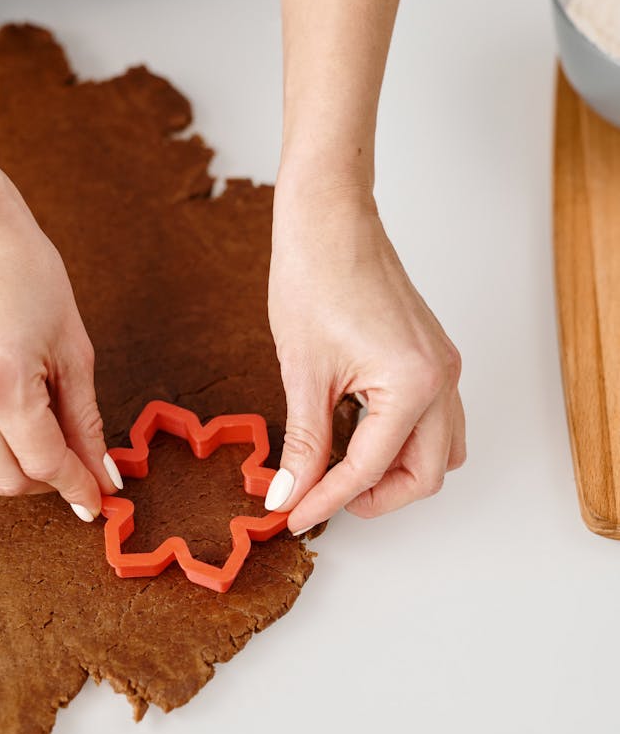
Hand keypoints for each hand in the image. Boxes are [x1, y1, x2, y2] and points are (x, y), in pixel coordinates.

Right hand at [0, 178, 121, 519]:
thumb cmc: (26, 272)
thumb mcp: (74, 349)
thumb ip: (86, 420)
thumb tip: (102, 474)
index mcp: (1, 381)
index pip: (43, 463)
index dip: (77, 485)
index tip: (100, 497)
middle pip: (8, 480)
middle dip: (50, 481)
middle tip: (82, 464)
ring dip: (24, 460)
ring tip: (50, 416)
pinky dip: (0, 438)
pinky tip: (18, 403)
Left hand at [266, 176, 464, 532]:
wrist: (328, 219)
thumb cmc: (315, 275)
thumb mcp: (304, 372)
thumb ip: (304, 442)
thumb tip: (291, 491)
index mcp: (413, 383)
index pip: (373, 468)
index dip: (329, 499)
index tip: (295, 515)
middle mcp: (441, 378)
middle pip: (427, 473)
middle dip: (375, 496)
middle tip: (321, 498)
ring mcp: (442, 366)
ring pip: (440, 449)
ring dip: (396, 470)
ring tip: (338, 467)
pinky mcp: (432, 355)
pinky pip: (432, 418)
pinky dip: (400, 438)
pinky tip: (353, 429)